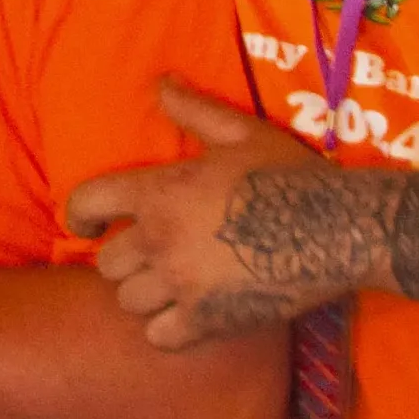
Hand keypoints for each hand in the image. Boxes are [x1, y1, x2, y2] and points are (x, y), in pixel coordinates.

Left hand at [68, 81, 389, 352]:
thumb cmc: (288, 173)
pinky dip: (165, 329)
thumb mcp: (240, 132)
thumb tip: (161, 82)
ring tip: (167, 285)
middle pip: (106, 263)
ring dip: (143, 294)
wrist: (337, 228)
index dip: (81, 214)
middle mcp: (160, 239)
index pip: (86, 204)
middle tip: (149, 254)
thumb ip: (192, 110)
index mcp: (159, 191)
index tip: (90, 222)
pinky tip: (185, 315)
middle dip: (123, 257)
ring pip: (128, 301)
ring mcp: (182, 283)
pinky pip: (159, 336)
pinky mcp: (208, 320)